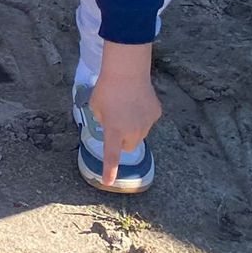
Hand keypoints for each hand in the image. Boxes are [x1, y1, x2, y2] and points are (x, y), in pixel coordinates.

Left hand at [89, 42, 160, 187]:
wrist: (127, 71)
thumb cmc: (106, 88)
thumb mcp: (95, 106)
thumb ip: (102, 120)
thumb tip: (109, 124)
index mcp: (114, 130)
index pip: (112, 155)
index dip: (110, 170)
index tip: (108, 181)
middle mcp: (132, 130)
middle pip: (128, 146)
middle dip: (122, 140)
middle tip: (116, 124)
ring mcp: (147, 123)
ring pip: (139, 134)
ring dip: (132, 128)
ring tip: (126, 107)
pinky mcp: (156, 114)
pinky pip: (147, 121)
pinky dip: (142, 116)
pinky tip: (136, 101)